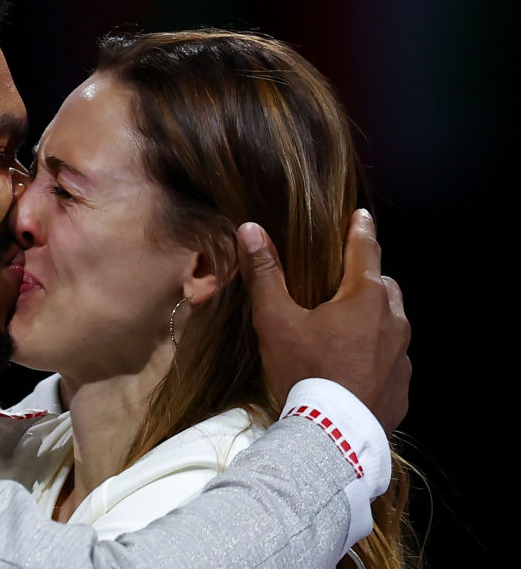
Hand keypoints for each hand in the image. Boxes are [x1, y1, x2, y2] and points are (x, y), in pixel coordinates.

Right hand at [237, 209, 410, 431]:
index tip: (361, 215)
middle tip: (343, 285)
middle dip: (367, 280)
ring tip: (346, 332)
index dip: (360, 229)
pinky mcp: (403, 389)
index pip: (365, 249)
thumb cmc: (304, 371)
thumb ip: (265, 273)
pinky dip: (376, 357)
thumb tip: (250, 228)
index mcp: (365, 297)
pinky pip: (392, 361)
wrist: (332, 439)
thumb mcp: (276, 320)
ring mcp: (403, 358)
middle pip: (384, 287)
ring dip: (374, 320)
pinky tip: (353, 371)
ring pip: (391, 324)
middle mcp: (394, 321)